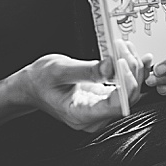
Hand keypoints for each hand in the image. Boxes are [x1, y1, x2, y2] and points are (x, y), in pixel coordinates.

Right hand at [20, 52, 144, 133]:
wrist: (32, 87)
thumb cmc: (40, 81)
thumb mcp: (59, 70)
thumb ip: (87, 70)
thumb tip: (112, 66)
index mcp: (80, 115)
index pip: (115, 105)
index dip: (125, 83)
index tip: (122, 61)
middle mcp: (94, 118)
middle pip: (127, 98)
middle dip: (130, 70)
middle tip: (121, 47)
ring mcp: (100, 112)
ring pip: (130, 93)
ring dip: (132, 68)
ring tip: (124, 47)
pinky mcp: (104, 102)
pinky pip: (125, 90)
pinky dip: (130, 72)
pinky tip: (133, 57)